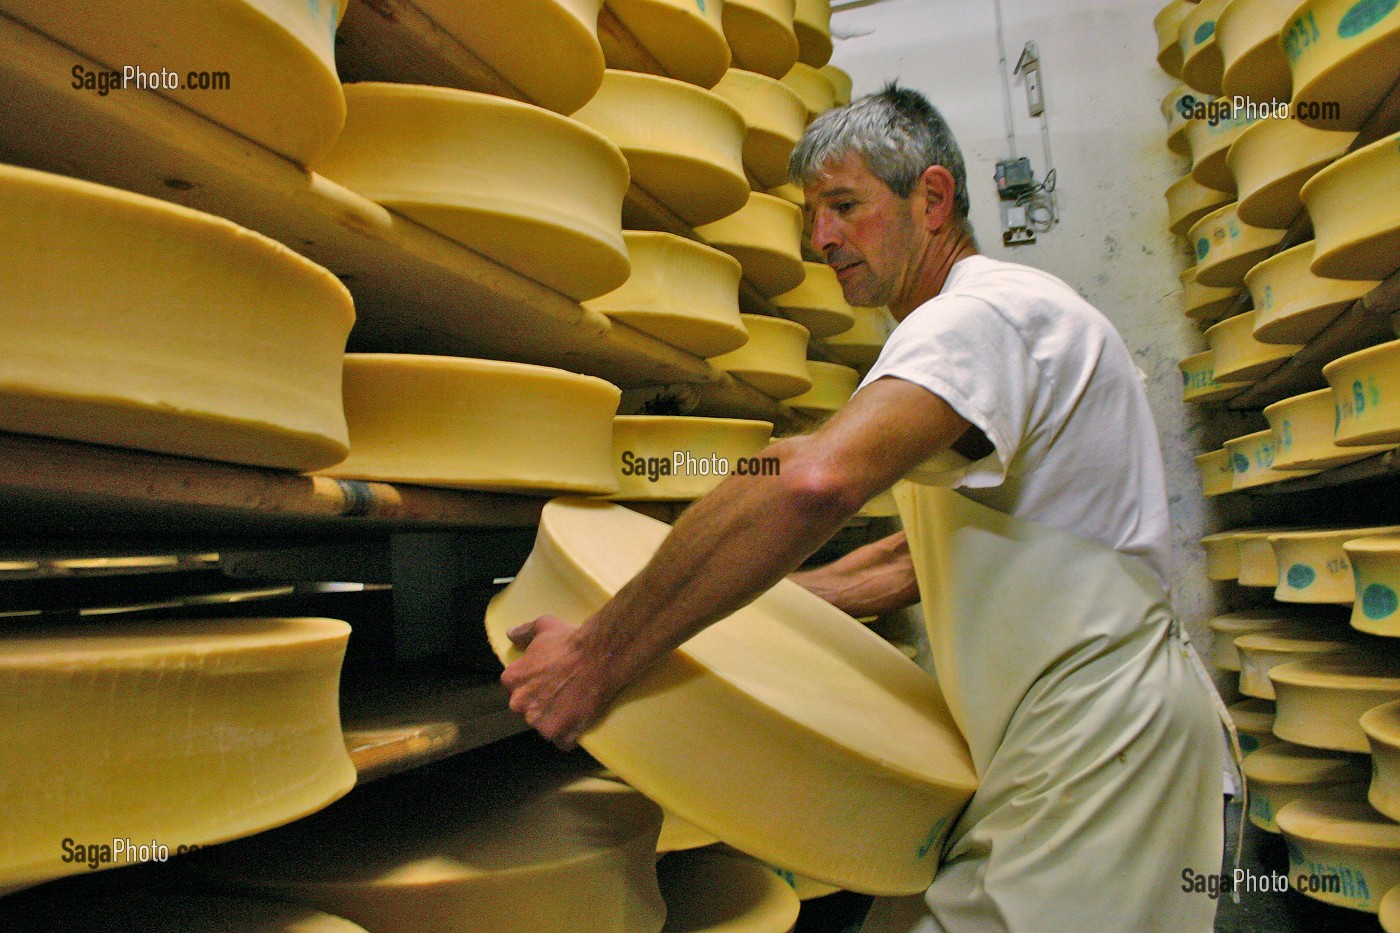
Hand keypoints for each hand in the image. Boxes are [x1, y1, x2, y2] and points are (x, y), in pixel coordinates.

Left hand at [500, 615, 616, 750]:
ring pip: (544, 727)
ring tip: (573, 706)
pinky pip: (563, 742)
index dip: (532, 685)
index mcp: (512, 680)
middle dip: (541, 704)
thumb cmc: (571, 641)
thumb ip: (524, 632)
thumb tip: (511, 634)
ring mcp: (540, 722)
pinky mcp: (562, 735)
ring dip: (556, 721)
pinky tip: (580, 722)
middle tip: (562, 692)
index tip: (546, 680)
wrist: (600, 656)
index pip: (515, 688)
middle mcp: (520, 704)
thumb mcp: (543, 626)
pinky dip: (571, 736)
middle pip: (528, 710)